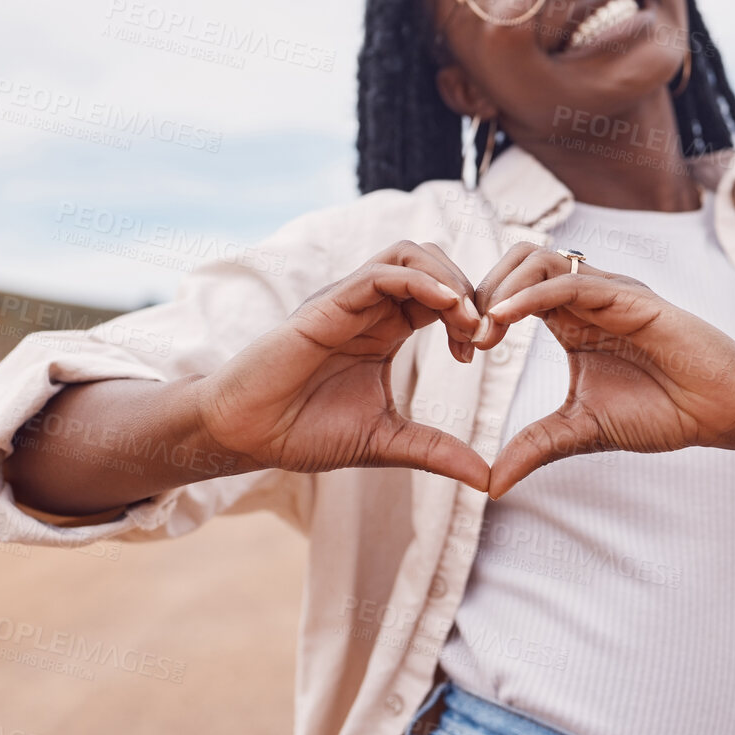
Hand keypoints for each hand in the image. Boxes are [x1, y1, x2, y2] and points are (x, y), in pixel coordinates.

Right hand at [194, 241, 492, 490]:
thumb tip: (488, 479)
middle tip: (481, 334)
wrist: (246, 436)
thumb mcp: (386, 441)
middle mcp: (368, 308)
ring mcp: (347, 301)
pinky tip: (445, 308)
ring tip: (466, 318)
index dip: (470, 314)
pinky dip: (420, 281)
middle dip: (468, 291)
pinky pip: (380, 274)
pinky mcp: (328, 305)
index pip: (441, 296)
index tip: (478, 353)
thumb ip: (437, 451)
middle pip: (432, 264)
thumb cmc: (304, 432)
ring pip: (409, 255)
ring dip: (448, 278)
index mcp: (385, 330)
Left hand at [471, 242, 734, 498]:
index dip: (478, 311)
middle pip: (518, 260)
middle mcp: (585, 297)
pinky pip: (573, 280)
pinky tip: (506, 318)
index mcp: (570, 319)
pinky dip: (533, 294)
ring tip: (483, 331)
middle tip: (466, 338)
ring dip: (502, 287)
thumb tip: (491, 485)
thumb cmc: (661, 411)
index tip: (458, 352)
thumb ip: (535, 447)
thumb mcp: (581, 432)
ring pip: (541, 259)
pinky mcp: (631, 297)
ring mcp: (608, 292)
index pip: (510, 289)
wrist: (720, 410)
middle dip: (482, 290)